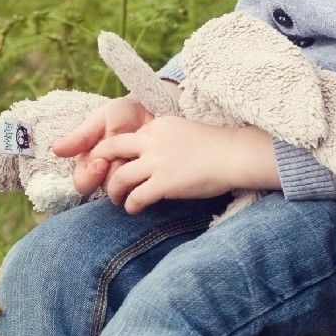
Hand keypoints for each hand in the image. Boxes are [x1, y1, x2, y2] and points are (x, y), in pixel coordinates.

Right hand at [52, 95, 157, 197]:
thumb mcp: (102, 120)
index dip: (89, 176)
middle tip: (116, 162)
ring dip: (127, 175)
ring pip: (121, 191)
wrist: (156, 109)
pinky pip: (142, 189)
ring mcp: (127, 179)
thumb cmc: (125, 113)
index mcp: (91, 162)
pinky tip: (148, 165)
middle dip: (108, 177)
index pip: (82, 182)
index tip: (99, 162)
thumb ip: (81, 137)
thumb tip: (55, 150)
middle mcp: (107, 174)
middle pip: (100, 190)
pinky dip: (143, 177)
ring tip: (136, 157)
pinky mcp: (146, 180)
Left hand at [88, 118, 279, 213]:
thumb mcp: (183, 131)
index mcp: (157, 126)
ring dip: (113, 191)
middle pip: (111, 149)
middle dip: (100, 165)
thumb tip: (151, 156)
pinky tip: (134, 210)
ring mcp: (157, 162)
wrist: (235, 155)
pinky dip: (131, 205)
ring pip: (119, 177)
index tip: (113, 164)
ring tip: (117, 200)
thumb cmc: (216, 147)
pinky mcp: (165, 182)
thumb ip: (163, 139)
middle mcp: (152, 141)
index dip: (114, 152)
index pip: (124, 137)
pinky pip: (137, 197)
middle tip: (101, 179)